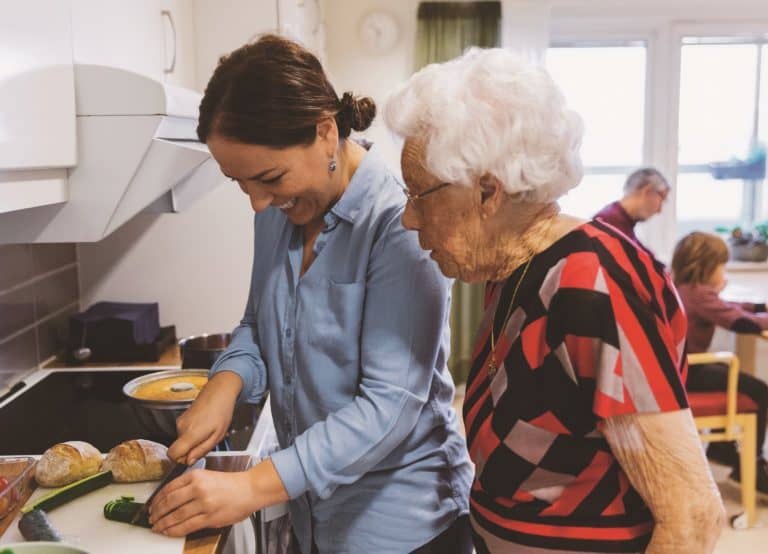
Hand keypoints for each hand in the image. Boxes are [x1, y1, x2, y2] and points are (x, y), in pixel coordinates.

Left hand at [148, 459, 289, 536]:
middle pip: (169, 502)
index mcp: (196, 476)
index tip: (152, 506)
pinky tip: (168, 532)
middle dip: (156, 513)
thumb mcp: (207, 476)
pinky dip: (174, 531)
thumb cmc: (231, 484)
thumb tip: (170, 499)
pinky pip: (186, 526)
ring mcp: (204, 503)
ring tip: (157, 527)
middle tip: (151, 518)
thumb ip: (190, 485)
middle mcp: (198, 488)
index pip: (169, 488)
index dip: (156, 500)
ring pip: (175, 516)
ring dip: (163, 524)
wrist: (250, 489)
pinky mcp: (209, 517)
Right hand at [168, 371, 241, 464]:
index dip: (180, 460)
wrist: (219, 392)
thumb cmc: (222, 411)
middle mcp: (181, 427)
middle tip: (206, 442)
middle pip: (178, 448)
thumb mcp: (217, 436)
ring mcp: (180, 421)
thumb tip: (189, 461)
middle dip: (191, 450)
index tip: (192, 457)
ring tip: (208, 432)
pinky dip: (193, 433)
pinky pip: (184, 432)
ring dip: (194, 440)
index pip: (172, 454)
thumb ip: (201, 450)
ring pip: (182, 440)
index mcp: (190, 433)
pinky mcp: (182, 417)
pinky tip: (205, 426)